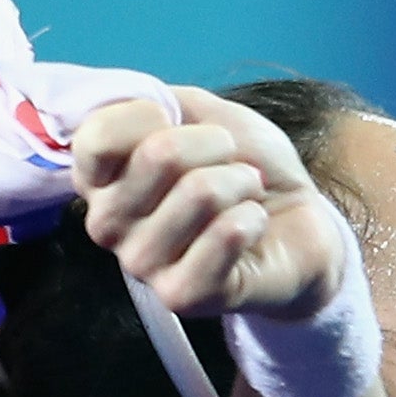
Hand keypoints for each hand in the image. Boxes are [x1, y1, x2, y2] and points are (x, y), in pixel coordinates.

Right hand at [71, 86, 345, 318]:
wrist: (299, 220)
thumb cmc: (242, 165)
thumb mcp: (202, 113)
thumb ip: (158, 101)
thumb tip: (137, 106)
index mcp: (100, 179)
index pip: (96, 136)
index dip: (150, 115)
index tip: (180, 126)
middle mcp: (106, 224)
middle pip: (157, 155)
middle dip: (216, 145)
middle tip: (230, 166)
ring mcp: (140, 264)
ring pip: (200, 192)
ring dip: (242, 182)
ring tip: (246, 197)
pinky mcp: (180, 296)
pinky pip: (225, 235)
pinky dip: (253, 218)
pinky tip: (251, 228)